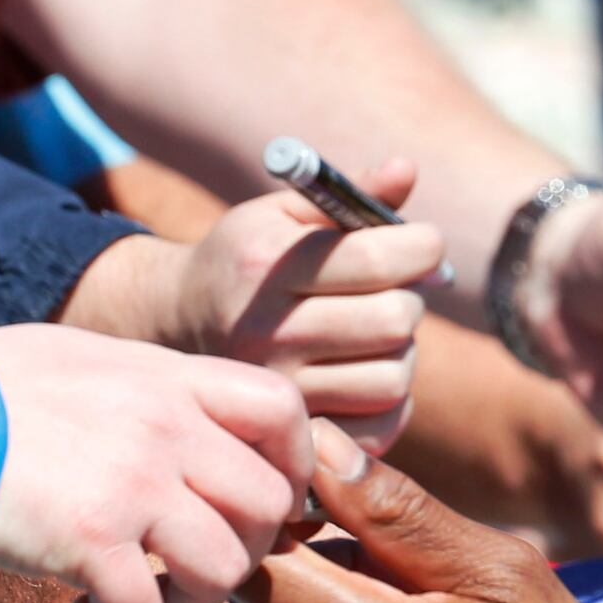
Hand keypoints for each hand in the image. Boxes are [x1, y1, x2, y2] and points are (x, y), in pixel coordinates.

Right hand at [0, 324, 323, 602]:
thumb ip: (148, 393)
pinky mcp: (87, 538)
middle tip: (187, 566)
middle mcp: (165, 425)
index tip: (258, 505)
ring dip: (191, 601)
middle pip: (270, 505)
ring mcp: (132, 480)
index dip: (291, 467)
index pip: (283, 410)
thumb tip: (192, 428)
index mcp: (166, 377)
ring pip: (227, 568)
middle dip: (244, 552)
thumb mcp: (82, 363)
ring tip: (142, 596)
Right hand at [68, 162, 441, 452]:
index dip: (422, 246)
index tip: (424, 243)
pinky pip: (382, 427)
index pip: (377, 260)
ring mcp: (278, 389)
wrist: (177, 328)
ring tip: (375, 331)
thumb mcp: (282, 214)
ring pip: (395, 375)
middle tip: (395, 288)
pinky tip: (369, 370)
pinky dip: (393, 400)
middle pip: (395, 320)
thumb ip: (348, 194)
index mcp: (266, 266)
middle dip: (411, 295)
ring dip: (403, 348)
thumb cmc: (247, 259)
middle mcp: (266, 331)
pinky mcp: (294, 433)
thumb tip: (406, 168)